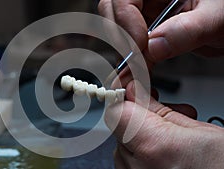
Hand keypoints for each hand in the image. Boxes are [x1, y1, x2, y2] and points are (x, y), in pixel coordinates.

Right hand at [98, 0, 223, 61]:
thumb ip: (187, 30)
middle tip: (133, 59)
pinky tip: (140, 73)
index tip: (140, 45)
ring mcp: (148, 15)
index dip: (126, 20)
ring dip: (124, 53)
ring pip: (119, 31)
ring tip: (136, 71)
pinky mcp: (149, 33)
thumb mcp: (216, 17)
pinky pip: (132, 47)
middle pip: (114, 12)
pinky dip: (134, 63)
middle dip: (120, 37)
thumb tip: (154, 47)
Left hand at [104, 81, 223, 168]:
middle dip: (141, 115)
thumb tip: (135, 91)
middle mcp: (135, 167)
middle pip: (121, 127)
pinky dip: (145, 151)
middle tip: (169, 112)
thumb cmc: (223, 167)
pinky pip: (131, 161)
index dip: (126, 97)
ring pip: (125, 143)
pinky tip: (168, 149)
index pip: (116, 111)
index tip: (137, 90)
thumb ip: (160, 111)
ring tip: (177, 134)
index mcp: (151, 146)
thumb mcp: (199, 131)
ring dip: (145, 133)